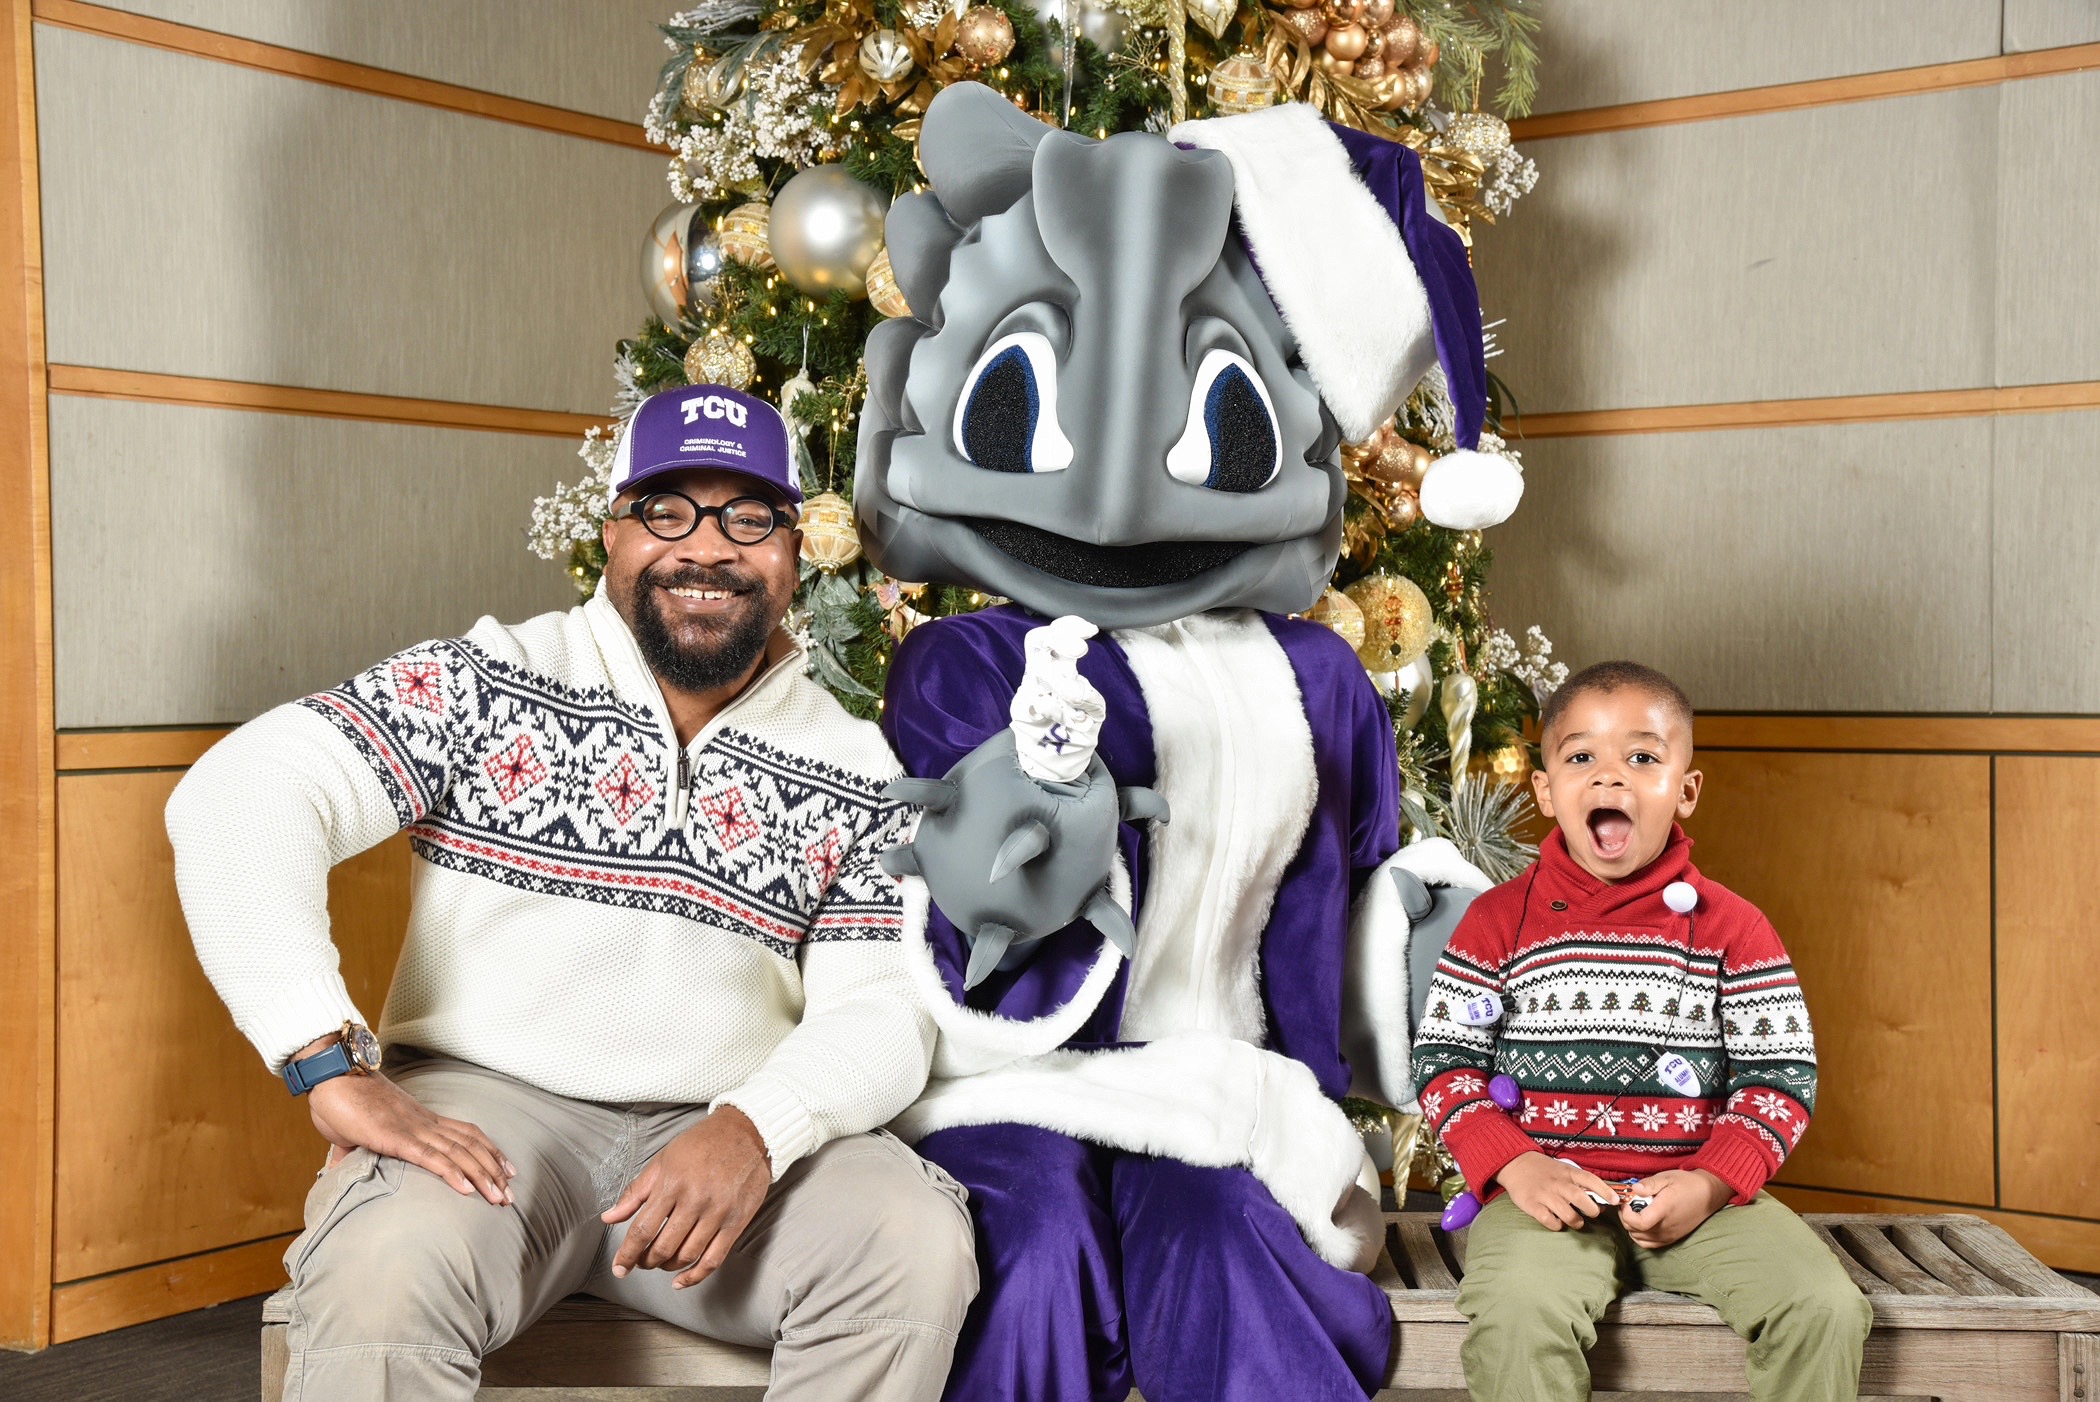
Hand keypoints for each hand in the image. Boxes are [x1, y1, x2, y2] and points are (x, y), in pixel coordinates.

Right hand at [300, 1040, 514, 1205]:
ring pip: (459, 1154)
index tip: (505, 1170)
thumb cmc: (340, 1099)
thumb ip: (351, 1149)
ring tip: (499, 1198)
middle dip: (493, 1171)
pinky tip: (468, 1190)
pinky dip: (453, 1174)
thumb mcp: (352, 1130)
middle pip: (470, 1146)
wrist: (332, 1074)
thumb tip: (338, 1167)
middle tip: (510, 1195)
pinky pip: (431, 1158)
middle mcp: (423, 1122)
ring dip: (483, 1176)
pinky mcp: (396, 1138)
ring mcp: (412, 1129)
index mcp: (419, 1119)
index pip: (465, 1134)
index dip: (488, 1151)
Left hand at [602, 1106, 771, 1288]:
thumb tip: (609, 1217)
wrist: (746, 1133)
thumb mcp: (662, 1160)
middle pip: (664, 1247)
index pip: (643, 1229)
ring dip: (668, 1266)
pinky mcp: (736, 1222)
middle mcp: (695, 1200)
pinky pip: (714, 1259)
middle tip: (641, 1262)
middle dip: (646, 1261)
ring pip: (687, 1255)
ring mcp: (718, 1213)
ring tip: (661, 1263)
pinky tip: (681, 1281)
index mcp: (672, 1184)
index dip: (627, 1254)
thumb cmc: (702, 1144)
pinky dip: (695, 1276)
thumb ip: (635, 1192)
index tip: (620, 1268)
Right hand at [1493, 1152, 1616, 1230]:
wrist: (1516, 1164)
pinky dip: (1556, 1225)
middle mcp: (1557, 1183)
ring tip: (1576, 1221)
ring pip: (1566, 1213)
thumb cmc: (1545, 1170)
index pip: (1590, 1180)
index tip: (1615, 1201)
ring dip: (1576, 1221)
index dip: (1605, 1191)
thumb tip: (1602, 1201)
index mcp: (1568, 1173)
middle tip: (1593, 1213)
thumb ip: (1581, 1182)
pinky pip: (1548, 1220)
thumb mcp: (1564, 1169)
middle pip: (1580, 1198)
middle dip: (1591, 1210)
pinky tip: (1557, 1222)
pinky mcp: (1532, 1204)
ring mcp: (1544, 1194)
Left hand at [1620, 1168, 1732, 1247]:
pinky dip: (1641, 1236)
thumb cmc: (1687, 1184)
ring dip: (1632, 1228)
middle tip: (1627, 1205)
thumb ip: (1649, 1184)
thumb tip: (1633, 1189)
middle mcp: (1666, 1227)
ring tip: (1634, 1212)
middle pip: (1635, 1232)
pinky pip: (1650, 1244)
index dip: (1626, 1214)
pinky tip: (1642, 1223)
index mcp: (1664, 1211)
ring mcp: (1669, 1235)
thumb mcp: (1667, 1177)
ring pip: (1640, 1240)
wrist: (1708, 1194)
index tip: (1626, 1203)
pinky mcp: (1672, 1238)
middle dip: (1625, 1218)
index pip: (1638, 1223)